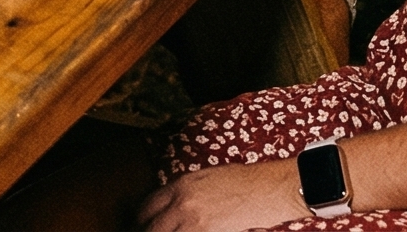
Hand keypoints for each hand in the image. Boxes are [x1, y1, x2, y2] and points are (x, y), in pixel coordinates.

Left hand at [138, 158, 308, 231]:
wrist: (268, 189)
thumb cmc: (243, 182)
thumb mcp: (205, 179)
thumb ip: (183, 192)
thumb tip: (170, 206)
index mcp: (180, 186)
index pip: (147, 206)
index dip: (139, 219)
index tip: (138, 226)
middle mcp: (182, 203)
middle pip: (150, 226)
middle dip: (144, 231)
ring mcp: (194, 221)